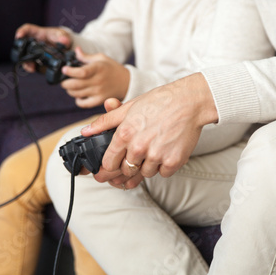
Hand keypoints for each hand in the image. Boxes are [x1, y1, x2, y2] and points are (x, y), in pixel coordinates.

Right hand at [15, 23, 71, 71]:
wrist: (66, 48)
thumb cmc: (61, 37)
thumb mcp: (62, 35)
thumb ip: (63, 38)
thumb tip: (64, 41)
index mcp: (38, 33)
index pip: (27, 29)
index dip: (21, 31)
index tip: (19, 36)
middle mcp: (33, 43)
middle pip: (22, 45)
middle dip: (20, 51)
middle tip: (22, 55)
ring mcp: (34, 53)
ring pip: (24, 57)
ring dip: (25, 61)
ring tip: (30, 66)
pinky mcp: (37, 62)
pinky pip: (31, 65)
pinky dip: (30, 68)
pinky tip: (33, 69)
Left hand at [60, 47, 129, 107]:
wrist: (127, 82)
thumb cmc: (112, 69)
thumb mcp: (102, 58)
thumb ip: (87, 56)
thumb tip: (76, 50)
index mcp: (98, 68)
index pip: (82, 72)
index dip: (70, 71)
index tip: (64, 69)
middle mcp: (98, 81)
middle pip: (75, 85)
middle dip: (65, 83)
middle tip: (64, 80)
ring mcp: (99, 92)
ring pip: (77, 94)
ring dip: (70, 91)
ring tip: (70, 87)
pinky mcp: (99, 101)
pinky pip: (83, 103)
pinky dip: (78, 100)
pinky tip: (79, 95)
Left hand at [83, 73, 218, 186]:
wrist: (190, 101)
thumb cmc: (159, 102)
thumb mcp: (129, 108)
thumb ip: (106, 121)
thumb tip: (85, 132)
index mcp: (125, 134)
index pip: (108, 163)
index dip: (108, 166)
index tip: (111, 167)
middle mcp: (139, 147)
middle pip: (126, 171)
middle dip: (129, 166)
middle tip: (139, 154)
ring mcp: (156, 155)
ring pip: (145, 174)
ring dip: (148, 165)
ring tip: (155, 147)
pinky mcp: (173, 161)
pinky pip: (163, 173)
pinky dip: (164, 166)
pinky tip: (166, 150)